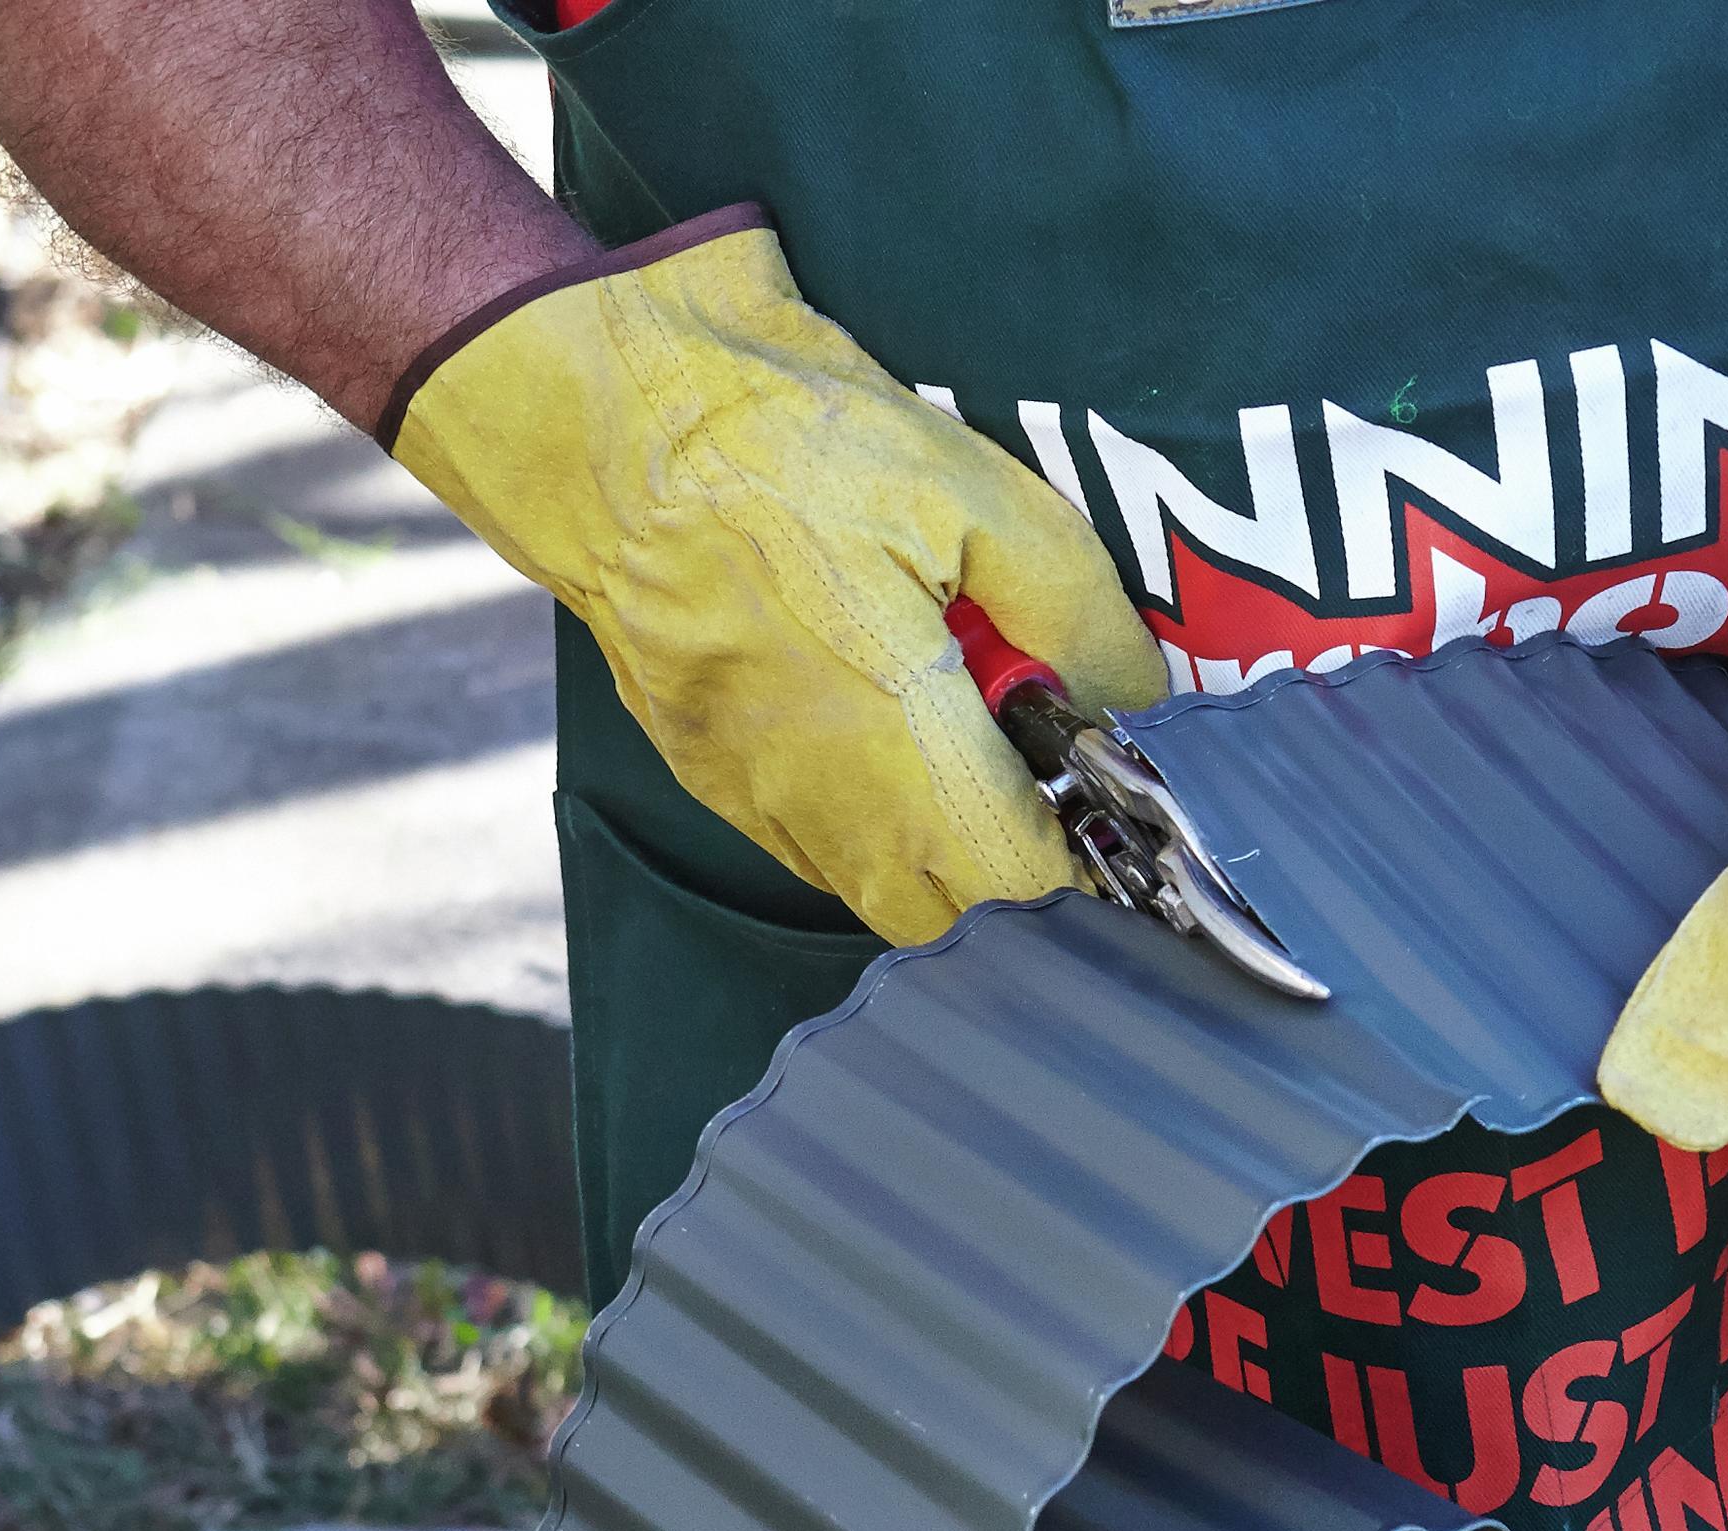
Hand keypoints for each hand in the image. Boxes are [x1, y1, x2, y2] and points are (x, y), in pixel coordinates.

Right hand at [384, 208, 1167, 945]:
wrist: (590, 413)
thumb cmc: (766, 432)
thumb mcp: (962, 481)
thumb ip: (1072, 604)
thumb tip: (1137, 693)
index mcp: (890, 733)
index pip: (1017, 891)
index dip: (1093, 884)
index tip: (1132, 834)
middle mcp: (816, 797)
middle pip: (955, 920)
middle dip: (1027, 876)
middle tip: (1064, 782)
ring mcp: (753, 796)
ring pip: (883, 893)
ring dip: (950, 854)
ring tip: (979, 745)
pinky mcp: (710, 775)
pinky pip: (818, 846)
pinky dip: (878, 820)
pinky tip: (897, 729)